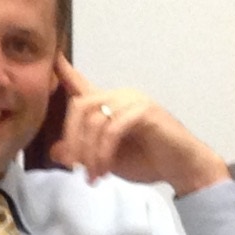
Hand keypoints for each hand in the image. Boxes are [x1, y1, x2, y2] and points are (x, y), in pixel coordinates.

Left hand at [50, 56, 230, 195]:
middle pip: (80, 106)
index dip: (65, 72)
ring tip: (94, 175)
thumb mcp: (108, 161)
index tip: (52, 59)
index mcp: (110, 104)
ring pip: (95, 120)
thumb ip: (85, 154)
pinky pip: (113, 128)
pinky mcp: (145, 111)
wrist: (182, 168)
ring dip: (89, 152)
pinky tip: (105, 170)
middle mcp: (119, 96)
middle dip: (73, 139)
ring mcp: (133, 101)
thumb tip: (57, 152)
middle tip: (75, 167)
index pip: (82, 84)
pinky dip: (104, 152)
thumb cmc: (149, 161)